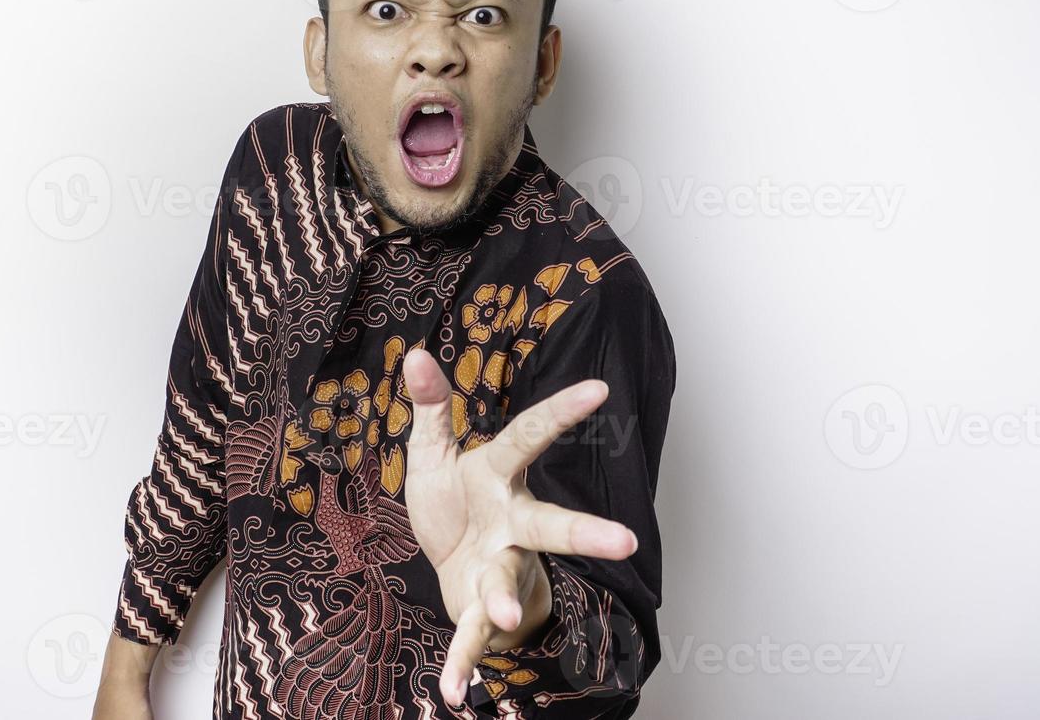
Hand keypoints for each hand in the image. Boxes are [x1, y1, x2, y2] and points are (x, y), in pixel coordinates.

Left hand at [401, 348, 638, 707]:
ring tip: (503, 614)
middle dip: (586, 533)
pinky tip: (451, 692)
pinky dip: (463, 661)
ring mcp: (499, 565)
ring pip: (511, 580)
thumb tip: (415, 353)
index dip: (562, 412)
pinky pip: (473, 633)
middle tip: (624, 541)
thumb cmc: (451, 501)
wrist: (450, 563)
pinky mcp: (480, 604)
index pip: (529, 438)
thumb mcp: (433, 450)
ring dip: (506, 598)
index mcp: (497, 475)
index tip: (599, 390)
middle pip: (551, 525)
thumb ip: (432, 406)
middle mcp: (510, 522)